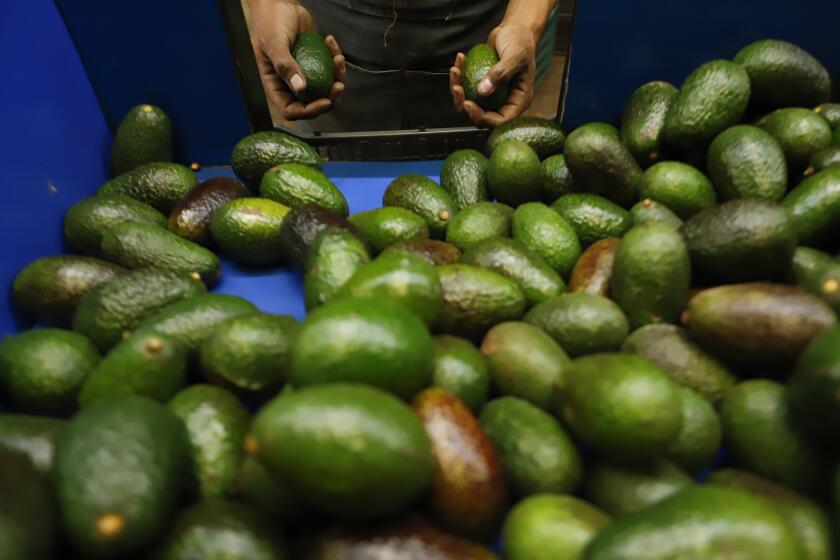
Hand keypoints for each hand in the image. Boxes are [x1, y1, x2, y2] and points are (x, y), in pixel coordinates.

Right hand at [249, 0, 344, 119]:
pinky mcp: (316, 62)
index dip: (309, 111)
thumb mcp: (274, 43)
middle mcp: (290, 83)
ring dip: (337, 77)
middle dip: (329, 97)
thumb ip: (285, 66)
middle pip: (312, 102)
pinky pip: (330, 68)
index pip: (292, 110)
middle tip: (339, 85)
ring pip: (325, 87)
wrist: (278, 3)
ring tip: (338, 59)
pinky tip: (331, 42)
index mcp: (276, 86)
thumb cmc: (270, 21)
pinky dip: (334, 58)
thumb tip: (301, 88)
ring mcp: (304, 73)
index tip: (325, 101)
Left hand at [450, 23, 536, 127]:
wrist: (515, 30)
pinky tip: (459, 61)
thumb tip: (483, 91)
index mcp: (517, 101)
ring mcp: (492, 94)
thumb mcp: (515, 56)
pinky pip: (467, 88)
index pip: (499, 121)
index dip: (481, 117)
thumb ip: (501, 73)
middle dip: (464, 104)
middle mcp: (504, 101)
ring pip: (470, 103)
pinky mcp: (482, 85)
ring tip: (455, 71)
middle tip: (457, 87)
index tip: (468, 103)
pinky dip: (459, 77)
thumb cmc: (521, 42)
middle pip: (480, 116)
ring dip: (458, 90)